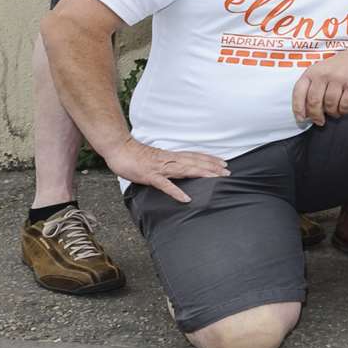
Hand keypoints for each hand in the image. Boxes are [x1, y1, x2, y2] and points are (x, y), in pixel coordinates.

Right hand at [104, 138, 227, 202]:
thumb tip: (177, 167)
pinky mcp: (151, 176)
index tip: (224, 162)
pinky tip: (186, 199)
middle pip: (195, 162)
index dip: (210, 159)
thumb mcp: (156, 157)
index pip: (195, 156)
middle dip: (212, 167)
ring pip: (185, 170)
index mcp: (171, 156)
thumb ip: (167, 162)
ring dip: (202, 174)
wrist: (119, 149)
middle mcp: (169, 160)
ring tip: (216, 179)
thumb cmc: (135, 154)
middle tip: (228, 172)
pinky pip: (166, 185)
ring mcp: (160, 168)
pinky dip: (176, 192)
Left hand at [292, 48, 347, 125]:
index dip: (298, 108)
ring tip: (335, 112)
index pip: (299, 92)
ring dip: (332, 113)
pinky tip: (345, 108)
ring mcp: (339, 79)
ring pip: (330, 105)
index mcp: (313, 71)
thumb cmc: (341, 66)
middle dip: (316, 116)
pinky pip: (345, 105)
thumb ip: (313, 86)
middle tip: (320, 121)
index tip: (301, 119)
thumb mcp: (321, 70)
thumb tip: (306, 111)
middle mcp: (324, 74)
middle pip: (314, 102)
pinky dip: (344, 110)